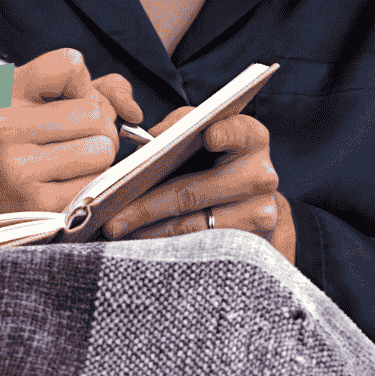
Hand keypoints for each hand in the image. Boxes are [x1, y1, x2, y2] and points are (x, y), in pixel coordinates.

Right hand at [0, 49, 141, 227]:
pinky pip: (96, 183)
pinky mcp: (37, 202)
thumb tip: (131, 109)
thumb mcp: (52, 109)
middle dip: (102, 131)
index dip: (87, 87)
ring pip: (102, 149)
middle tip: (81, 145)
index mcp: (6, 93)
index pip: (70, 65)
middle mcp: (5, 126)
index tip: (76, 104)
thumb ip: (101, 91)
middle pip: (94, 113)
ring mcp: (18, 165)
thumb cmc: (34, 155)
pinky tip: (70, 189)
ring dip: (101, 160)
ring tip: (75, 167)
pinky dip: (94, 187)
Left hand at [102, 110, 297, 265]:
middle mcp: (262, 176)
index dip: (224, 134)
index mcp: (252, 139)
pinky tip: (140, 243)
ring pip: (192, 225)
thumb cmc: (216, 162)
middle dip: (146, 206)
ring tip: (118, 232)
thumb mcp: (203, 136)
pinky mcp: (248, 245)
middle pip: (194, 191)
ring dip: (149, 231)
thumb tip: (148, 145)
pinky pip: (197, 247)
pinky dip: (165, 246)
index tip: (208, 136)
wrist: (251, 204)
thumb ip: (180, 128)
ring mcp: (259, 214)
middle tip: (112, 218)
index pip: (238, 132)